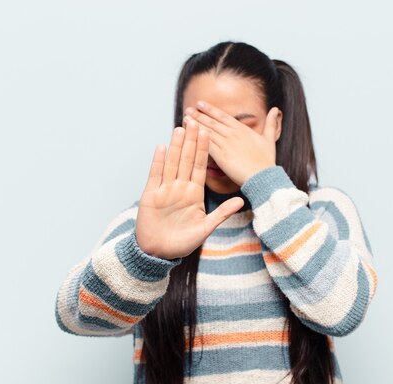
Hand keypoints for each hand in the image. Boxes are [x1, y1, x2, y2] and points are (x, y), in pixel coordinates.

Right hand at [135, 119, 244, 259]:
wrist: (159, 253)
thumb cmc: (183, 243)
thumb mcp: (205, 228)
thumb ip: (222, 213)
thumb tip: (241, 201)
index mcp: (195, 193)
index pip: (200, 166)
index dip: (204, 149)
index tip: (209, 132)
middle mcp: (180, 188)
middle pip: (186, 160)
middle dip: (190, 141)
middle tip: (195, 120)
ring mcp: (165, 190)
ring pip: (172, 163)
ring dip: (176, 146)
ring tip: (180, 128)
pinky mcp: (151, 195)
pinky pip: (155, 175)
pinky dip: (158, 161)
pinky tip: (162, 147)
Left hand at [184, 101, 280, 185]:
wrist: (263, 176)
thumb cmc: (267, 161)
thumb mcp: (270, 139)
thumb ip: (270, 123)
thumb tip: (276, 109)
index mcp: (242, 129)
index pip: (223, 116)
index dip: (210, 109)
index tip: (200, 103)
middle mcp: (232, 134)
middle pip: (212, 122)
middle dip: (199, 115)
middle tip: (188, 109)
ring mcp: (226, 144)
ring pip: (207, 131)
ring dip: (195, 124)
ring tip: (185, 118)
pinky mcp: (221, 156)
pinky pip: (206, 145)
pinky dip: (196, 139)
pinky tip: (188, 135)